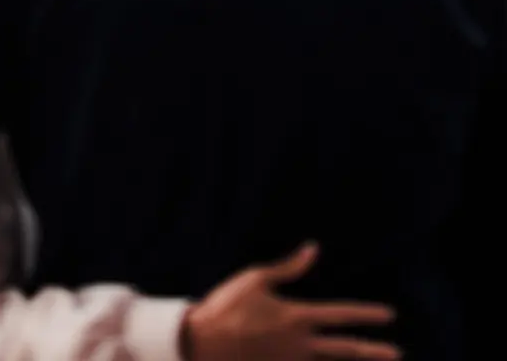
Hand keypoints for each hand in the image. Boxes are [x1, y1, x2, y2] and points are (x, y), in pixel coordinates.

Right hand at [181, 243, 398, 360]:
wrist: (203, 343)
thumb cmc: (228, 305)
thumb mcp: (256, 279)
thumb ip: (289, 268)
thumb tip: (313, 249)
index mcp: (296, 317)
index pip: (340, 315)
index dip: (366, 314)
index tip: (389, 314)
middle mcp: (299, 345)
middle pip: (344, 350)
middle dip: (371, 351)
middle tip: (395, 353)